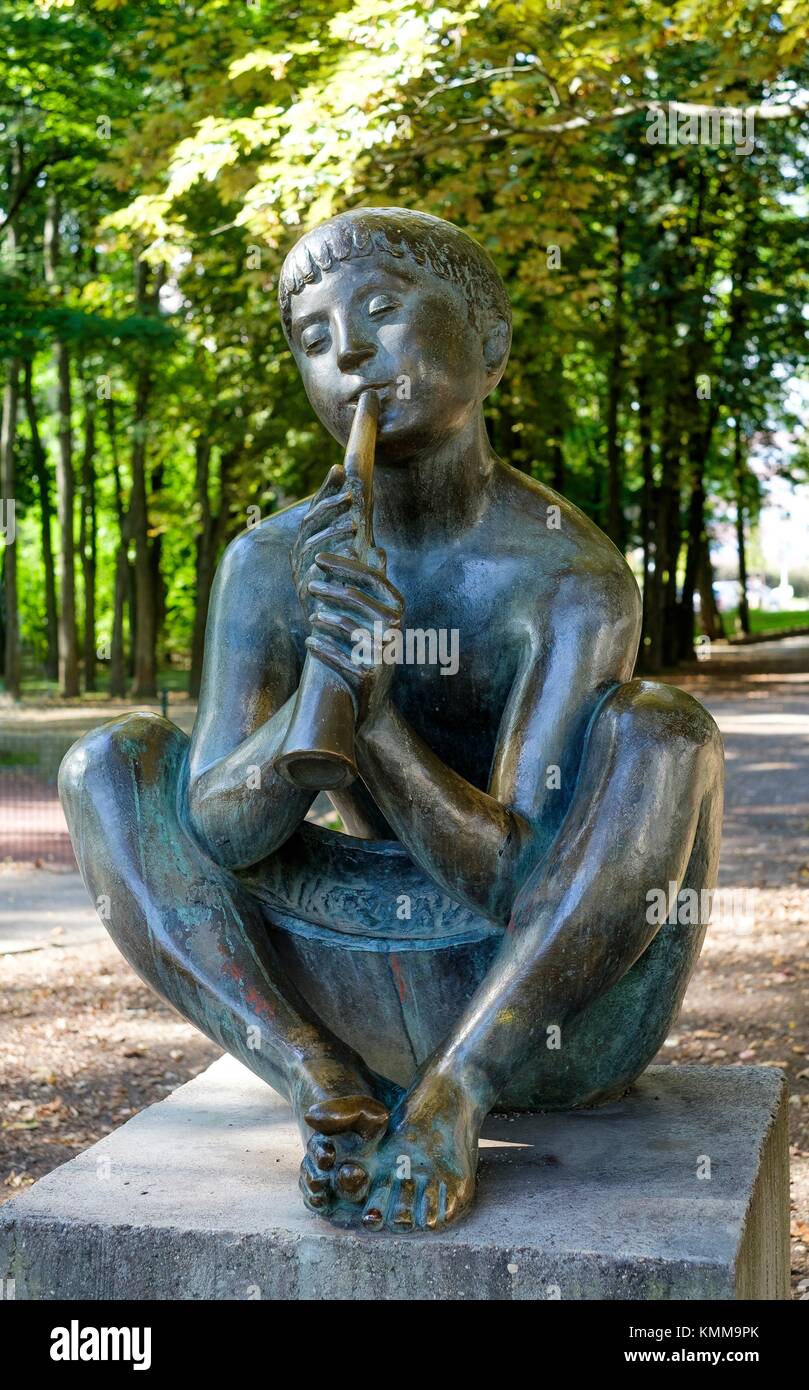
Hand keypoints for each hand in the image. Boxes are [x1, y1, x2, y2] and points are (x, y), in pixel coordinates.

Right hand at [291, 464, 365, 618]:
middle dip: (329, 505)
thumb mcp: (359, 560)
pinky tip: (349, 548)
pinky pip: (315, 568)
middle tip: (351, 494)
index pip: (316, 508)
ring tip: (353, 523)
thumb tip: (372, 518)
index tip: (339, 468)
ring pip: (311, 544)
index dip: (326, 488)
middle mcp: (300, 554)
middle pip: (309, 522)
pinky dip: (331, 556)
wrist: (338, 635)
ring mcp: (300, 572)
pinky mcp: (305, 590)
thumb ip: (361, 541)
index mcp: (310, 541)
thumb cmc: (350, 593)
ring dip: (332, 531)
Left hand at [305, 551, 403, 723]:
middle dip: (327, 588)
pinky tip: (309, 643)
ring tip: (312, 617)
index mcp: (397, 607)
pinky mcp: (368, 676)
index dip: (343, 564)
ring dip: (324, 618)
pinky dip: (321, 648)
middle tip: (308, 584)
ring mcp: (383, 652)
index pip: (370, 576)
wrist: (373, 696)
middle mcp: (395, 628)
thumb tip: (380, 548)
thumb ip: (374, 584)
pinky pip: (338, 656)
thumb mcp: (377, 616)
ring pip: (346, 625)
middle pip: (354, 597)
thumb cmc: (371, 646)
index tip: (317, 558)